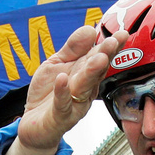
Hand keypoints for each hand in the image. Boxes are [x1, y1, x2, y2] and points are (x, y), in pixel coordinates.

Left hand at [5, 25, 127, 154]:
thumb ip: (72, 48)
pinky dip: (62, 92)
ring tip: (99, 59)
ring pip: (84, 87)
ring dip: (91, 73)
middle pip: (96, 71)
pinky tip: (62, 79)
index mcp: (85, 74)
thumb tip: (89, 29)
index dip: (111, 46)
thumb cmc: (48, 94)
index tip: (121, 33)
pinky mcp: (60, 117)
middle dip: (105, 56)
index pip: (99, 57)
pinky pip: (62, 104)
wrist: (33, 125)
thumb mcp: (57, 64)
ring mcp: (74, 104)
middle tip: (113, 43)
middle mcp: (84, 89)